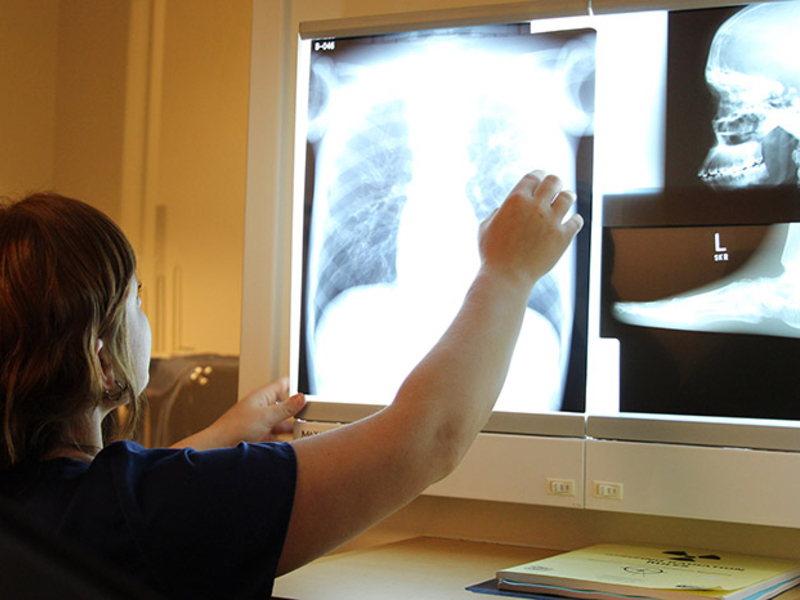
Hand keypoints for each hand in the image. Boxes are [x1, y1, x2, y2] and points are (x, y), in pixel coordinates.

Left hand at [170, 377, 305, 449]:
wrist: (219, 447)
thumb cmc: (234, 427)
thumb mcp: (266, 416)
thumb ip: (286, 408)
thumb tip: (301, 398)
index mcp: (263, 396)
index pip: (283, 384)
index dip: (296, 384)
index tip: (309, 391)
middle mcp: (263, 408)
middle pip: (286, 405)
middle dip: (297, 410)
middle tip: (312, 414)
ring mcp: (263, 422)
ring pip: (283, 422)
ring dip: (292, 427)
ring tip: (305, 431)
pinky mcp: (262, 437)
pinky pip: (279, 436)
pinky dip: (286, 440)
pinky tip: (293, 443)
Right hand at [478, 170, 582, 287]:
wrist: (507, 277)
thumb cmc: (492, 254)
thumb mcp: (485, 228)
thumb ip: (497, 213)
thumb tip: (504, 209)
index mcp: (515, 200)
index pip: (533, 177)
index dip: (538, 175)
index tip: (541, 178)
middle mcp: (535, 206)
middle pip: (553, 181)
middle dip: (554, 182)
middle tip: (556, 186)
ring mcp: (551, 221)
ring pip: (568, 197)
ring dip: (567, 196)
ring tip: (567, 198)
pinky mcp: (563, 237)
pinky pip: (576, 221)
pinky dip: (575, 219)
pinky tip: (572, 221)